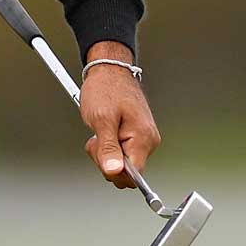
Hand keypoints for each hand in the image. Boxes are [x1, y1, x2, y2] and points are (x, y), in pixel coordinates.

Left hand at [79, 41, 160, 188]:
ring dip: (105, 151)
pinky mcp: (136, 137)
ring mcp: (143, 139)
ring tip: (100, 130)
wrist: (109, 71)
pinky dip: (108, 145)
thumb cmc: (105, 89)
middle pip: (127, 171)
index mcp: (143, 138)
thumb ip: (107, 148)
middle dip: (106, 159)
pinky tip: (104, 131)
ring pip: (121, 163)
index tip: (102, 156)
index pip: (134, 174)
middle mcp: (148, 141)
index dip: (114, 171)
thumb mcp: (100, 119)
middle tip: (97, 138)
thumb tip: (114, 171)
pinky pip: (121, 152)